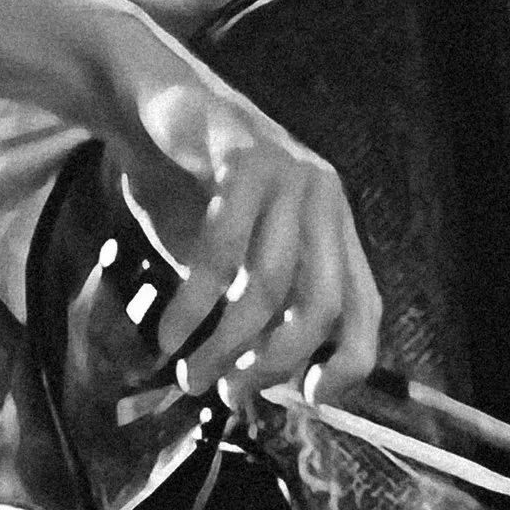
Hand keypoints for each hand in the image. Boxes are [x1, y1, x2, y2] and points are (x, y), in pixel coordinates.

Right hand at [121, 72, 383, 409]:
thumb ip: (249, 307)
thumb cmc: (185, 190)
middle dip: (273, 363)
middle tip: (227, 392)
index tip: (305, 401)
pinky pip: (222, 248)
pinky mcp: (243, 156)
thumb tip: (248, 389)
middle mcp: (323, 199)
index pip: (364, 309)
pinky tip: (168, 333)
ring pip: (268, 282)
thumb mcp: (229, 258)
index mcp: (332, 226)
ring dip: (224, 343)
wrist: (144, 108)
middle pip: (322, 305)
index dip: (347, 364)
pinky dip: (192, 302)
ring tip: (188, 373)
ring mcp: (287, 173)